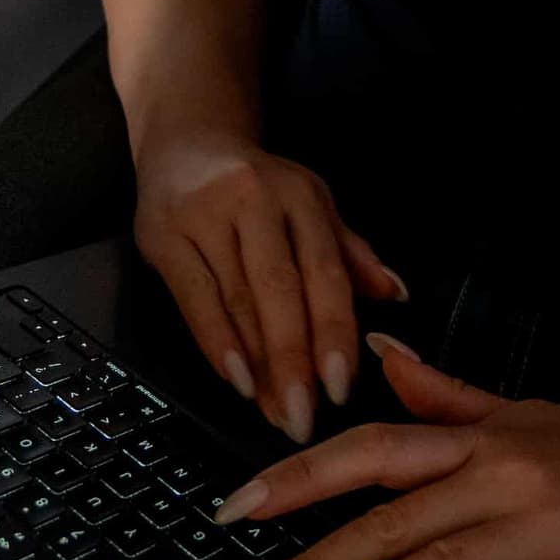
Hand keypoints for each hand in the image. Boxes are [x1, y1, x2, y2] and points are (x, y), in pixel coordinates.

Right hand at [133, 129, 410, 444]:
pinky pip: (193, 300)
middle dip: (294, 361)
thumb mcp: (311, 205)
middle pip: (279, 291)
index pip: (324, 272)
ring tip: (273, 412)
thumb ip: (350, 254)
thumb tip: (396, 294)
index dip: (334, 331)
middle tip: (303, 418)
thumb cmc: (258, 186)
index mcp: (301, 195)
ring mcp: (204, 215)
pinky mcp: (163, 234)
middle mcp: (255, 200)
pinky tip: (235, 381)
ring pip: (237, 301)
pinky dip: (216, 344)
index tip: (341, 387)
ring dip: (257, 365)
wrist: (186, 141)